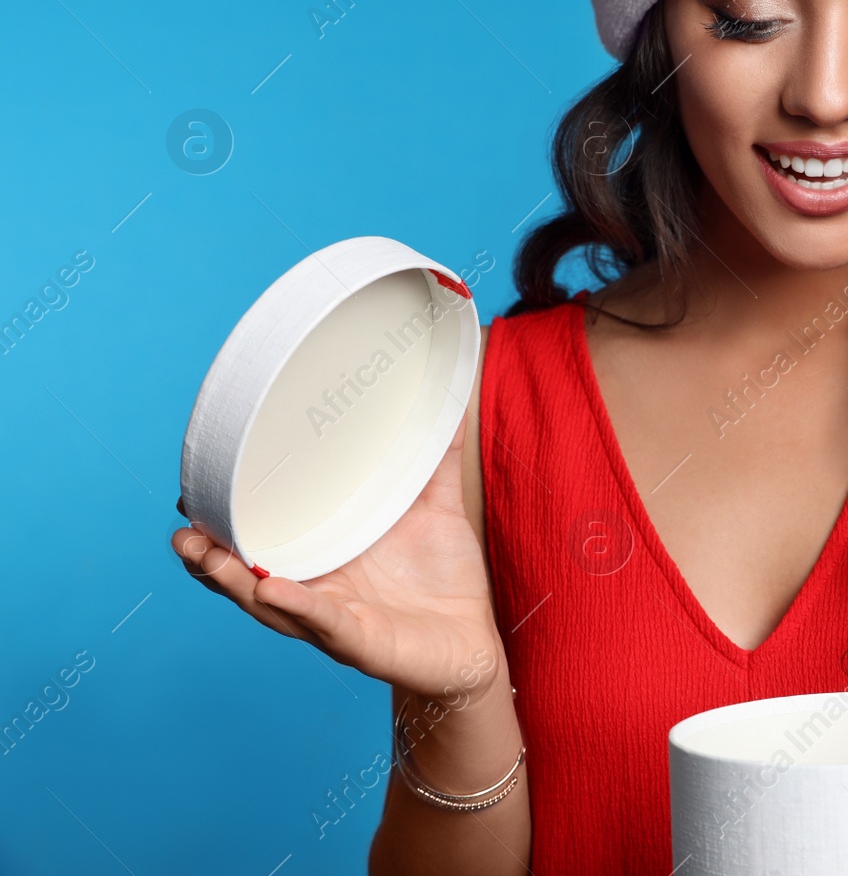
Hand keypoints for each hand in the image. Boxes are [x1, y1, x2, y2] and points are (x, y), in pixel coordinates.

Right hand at [172, 412, 501, 700]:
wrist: (474, 642)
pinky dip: (298, 606)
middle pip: (245, 570)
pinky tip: (270, 587)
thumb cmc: (445, 577)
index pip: (262, 531)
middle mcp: (316, 586)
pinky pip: (324, 623)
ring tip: (199, 548)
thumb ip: (438, 457)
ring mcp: (332, 617)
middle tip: (181, 522)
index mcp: (325, 551)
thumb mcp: (438, 508)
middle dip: (208, 549)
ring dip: (229, 578)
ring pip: (266, 600)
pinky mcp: (361, 643)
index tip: (193, 481)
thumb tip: (449, 397)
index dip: (226, 511)